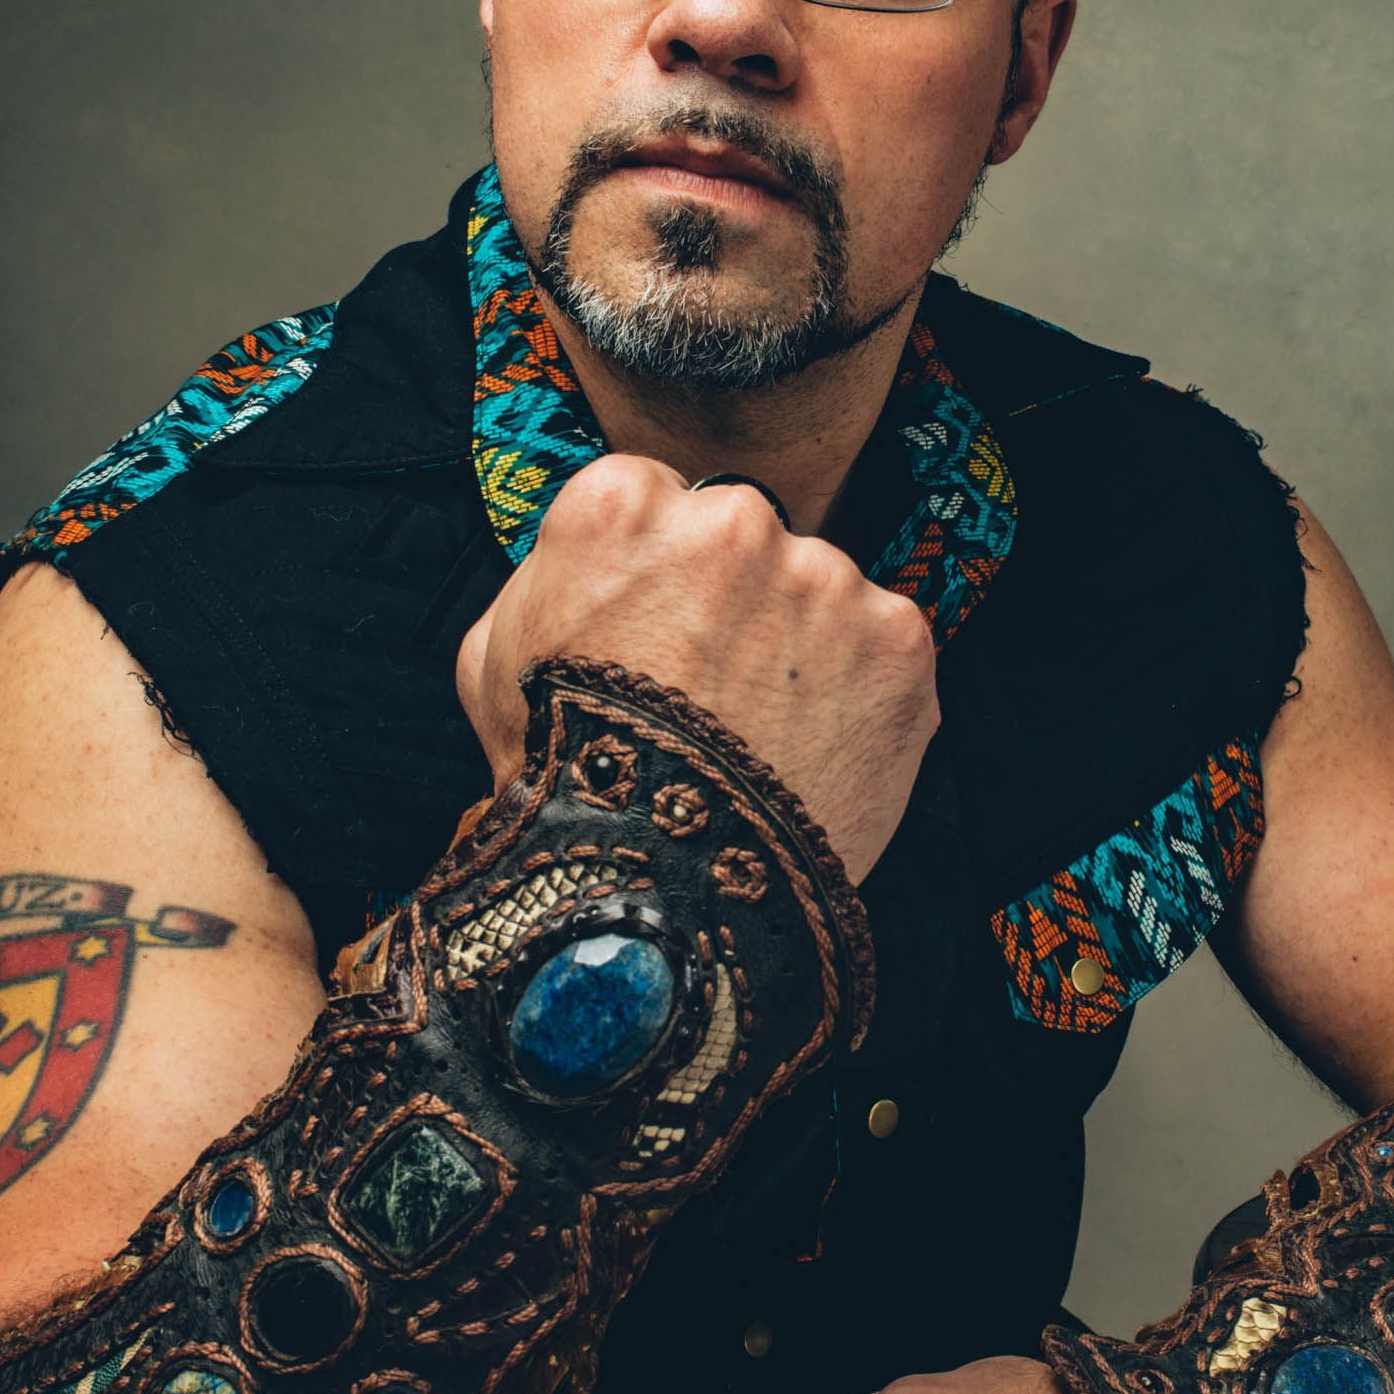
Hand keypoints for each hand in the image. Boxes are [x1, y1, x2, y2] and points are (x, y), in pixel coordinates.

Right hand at [455, 456, 938, 884]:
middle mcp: (733, 520)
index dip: (652, 572)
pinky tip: (812, 747)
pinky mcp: (897, 639)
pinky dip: (862, 691)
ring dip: (800, 643)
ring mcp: (825, 578)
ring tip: (760, 733)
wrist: (656, 895)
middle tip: (708, 688)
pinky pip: (883, 645)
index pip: (656, 498)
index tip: (650, 626)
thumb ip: (553, 575)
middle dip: (732, 597)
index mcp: (623, 504)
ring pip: (818, 589)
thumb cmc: (562, 778)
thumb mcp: (496, 656)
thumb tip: (595, 562)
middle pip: (744, 535)